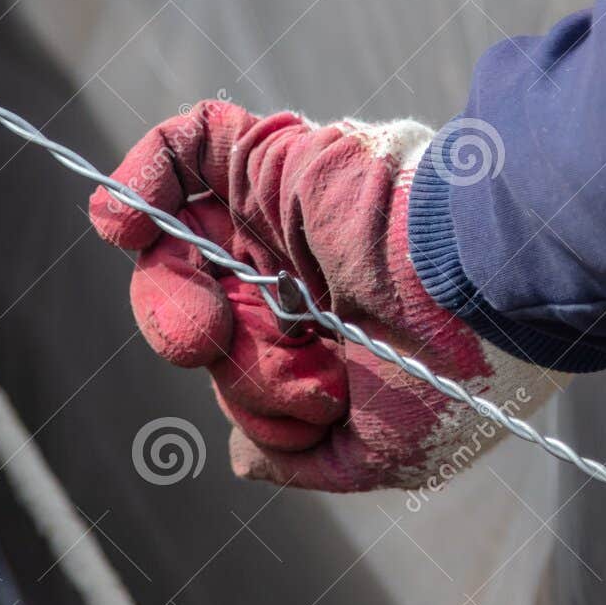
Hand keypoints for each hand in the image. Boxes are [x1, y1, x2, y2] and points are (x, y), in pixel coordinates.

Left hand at [89, 101, 561, 491]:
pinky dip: (140, 176)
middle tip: (242, 353)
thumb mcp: (385, 451)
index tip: (315, 409)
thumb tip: (241, 457)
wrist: (485, 286)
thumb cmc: (451, 376)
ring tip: (211, 326)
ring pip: (180, 249)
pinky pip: (185, 147)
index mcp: (328, 337)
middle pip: (202, 311)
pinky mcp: (271, 156)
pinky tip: (120, 222)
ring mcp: (280, 214)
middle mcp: (298, 275)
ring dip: (173, 298)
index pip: (243, 366)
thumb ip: (305, 455)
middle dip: (209, 353)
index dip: (253, 397)